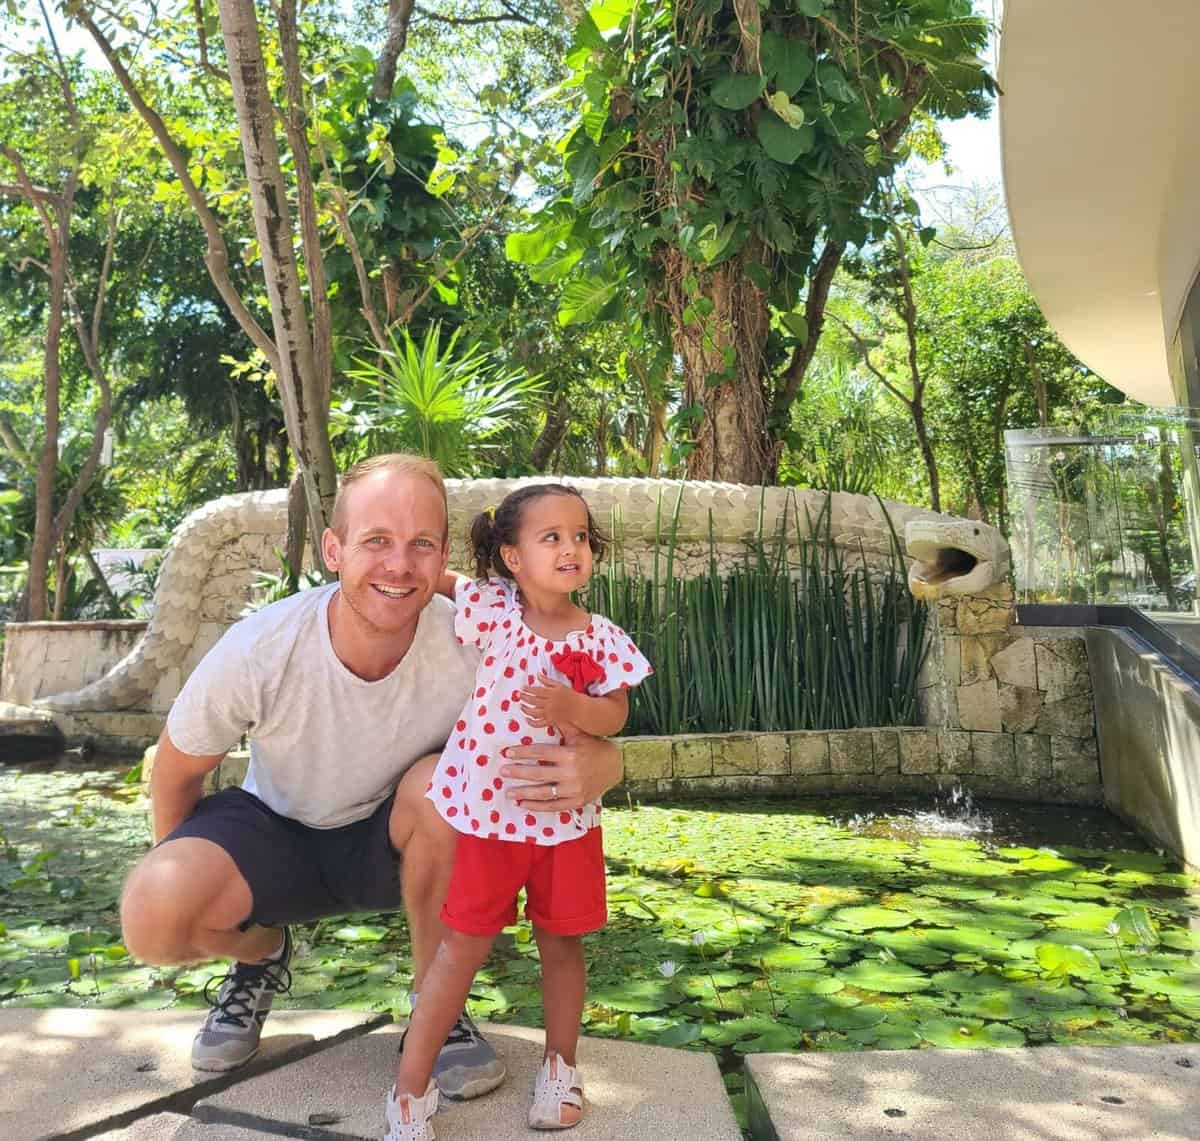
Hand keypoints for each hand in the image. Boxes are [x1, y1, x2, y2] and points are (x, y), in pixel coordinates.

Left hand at [499, 727, 622, 812]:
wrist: (615, 766)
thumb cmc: (594, 747)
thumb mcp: (579, 734)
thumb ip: (563, 725)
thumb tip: (547, 709)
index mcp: (569, 754)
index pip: (541, 753)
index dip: (522, 753)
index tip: (507, 753)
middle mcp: (571, 773)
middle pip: (538, 774)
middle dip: (518, 773)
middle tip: (502, 772)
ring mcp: (573, 789)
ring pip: (543, 793)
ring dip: (524, 793)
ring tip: (509, 793)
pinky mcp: (576, 801)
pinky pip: (553, 806)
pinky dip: (537, 806)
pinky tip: (524, 805)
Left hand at [519, 672, 577, 729]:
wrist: (579, 708)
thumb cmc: (570, 695)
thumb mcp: (559, 685)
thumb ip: (547, 681)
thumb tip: (538, 674)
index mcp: (551, 693)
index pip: (536, 691)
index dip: (528, 689)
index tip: (522, 688)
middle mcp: (549, 704)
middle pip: (533, 701)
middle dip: (524, 698)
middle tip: (518, 695)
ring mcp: (549, 713)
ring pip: (533, 712)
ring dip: (525, 709)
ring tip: (521, 706)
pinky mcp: (550, 721)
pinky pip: (538, 723)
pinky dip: (531, 722)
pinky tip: (527, 719)